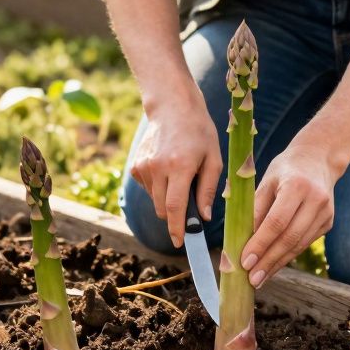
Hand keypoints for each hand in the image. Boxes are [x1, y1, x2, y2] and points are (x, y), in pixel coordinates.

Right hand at [128, 93, 222, 247]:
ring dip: (167, 200)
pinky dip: (159, 188)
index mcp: (179, 166)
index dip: (177, 229)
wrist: (173, 106)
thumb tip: (204, 218)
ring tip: (181, 176)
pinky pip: (148, 189)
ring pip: (154, 201)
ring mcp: (143, 166)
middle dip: (176, 216)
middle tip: (191, 206)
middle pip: (162, 209)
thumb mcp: (214, 158)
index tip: (181, 243)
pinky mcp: (136, 166)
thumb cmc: (199, 131)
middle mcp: (157, 168)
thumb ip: (207, 189)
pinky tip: (168, 170)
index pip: (174, 207)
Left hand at [240, 142, 338, 287]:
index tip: (245, 261)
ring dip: (277, 264)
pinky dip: (287, 256)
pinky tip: (272, 266)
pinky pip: (304, 243)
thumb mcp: (266, 180)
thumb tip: (240, 240)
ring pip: (298, 245)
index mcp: (297, 185)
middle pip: (290, 238)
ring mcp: (325, 213)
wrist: (318, 158)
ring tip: (259, 278)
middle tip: (251, 279)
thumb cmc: (285, 169)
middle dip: (268, 261)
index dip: (261, 243)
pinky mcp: (328, 222)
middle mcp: (316, 200)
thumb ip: (255, 208)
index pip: (277, 221)